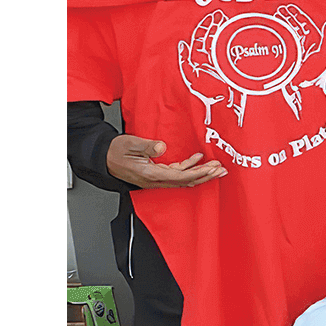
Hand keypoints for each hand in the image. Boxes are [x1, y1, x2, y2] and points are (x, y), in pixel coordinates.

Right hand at [106, 134, 225, 188]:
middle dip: (205, 176)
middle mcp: (156, 180)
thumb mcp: (129, 144)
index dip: (198, 173)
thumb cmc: (115, 152)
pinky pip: (177, 174)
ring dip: (201, 173)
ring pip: (184, 179)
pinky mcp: (157, 174)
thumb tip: (161, 147)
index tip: (212, 168)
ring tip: (216, 167)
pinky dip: (189, 167)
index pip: (180, 177)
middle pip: (186, 181)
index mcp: (151, 175)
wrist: (104, 157)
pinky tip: (198, 160)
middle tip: (222, 170)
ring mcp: (157, 178)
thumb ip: (146, 146)